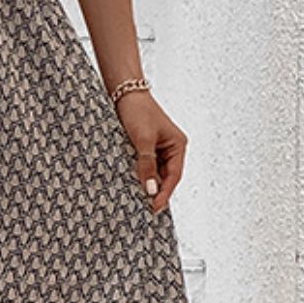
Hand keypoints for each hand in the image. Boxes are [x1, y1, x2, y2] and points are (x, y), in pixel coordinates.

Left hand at [113, 89, 185, 213]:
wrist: (125, 93)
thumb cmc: (138, 111)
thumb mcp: (143, 140)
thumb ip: (146, 165)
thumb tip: (150, 189)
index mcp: (178, 145)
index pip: (174, 176)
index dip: (164, 193)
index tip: (155, 207)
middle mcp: (171, 148)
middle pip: (166, 177)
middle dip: (157, 191)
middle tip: (147, 209)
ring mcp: (159, 148)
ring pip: (155, 172)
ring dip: (148, 184)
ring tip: (139, 200)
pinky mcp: (146, 147)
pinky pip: (146, 166)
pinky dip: (141, 175)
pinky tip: (133, 184)